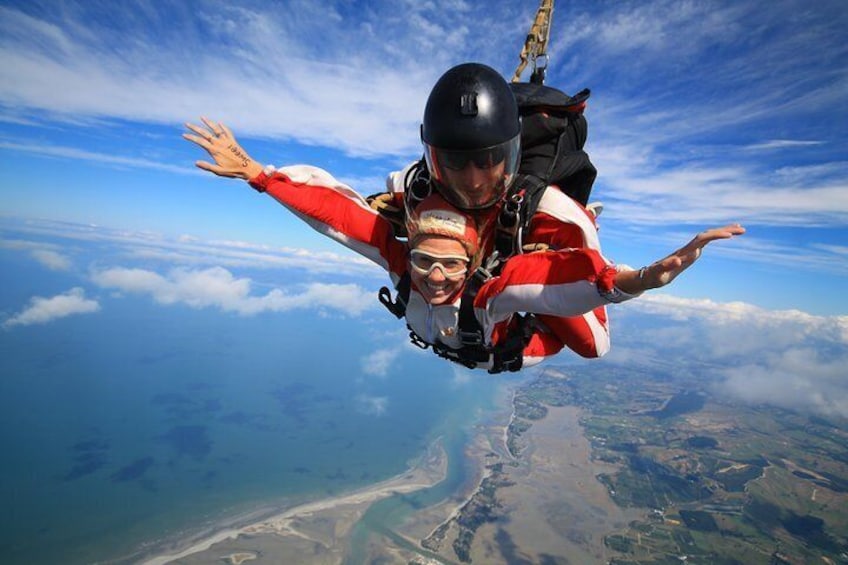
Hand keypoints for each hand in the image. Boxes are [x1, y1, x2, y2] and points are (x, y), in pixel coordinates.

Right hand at [182, 117, 262, 179]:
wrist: (247, 168)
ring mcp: (227, 141)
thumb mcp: (218, 171)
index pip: (200, 142)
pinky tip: (220, 123)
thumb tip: (196, 163)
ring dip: (208, 122)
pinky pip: (228, 132)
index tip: (184, 134)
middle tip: (187, 123)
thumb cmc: (233, 171)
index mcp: (214, 151)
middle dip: (195, 128)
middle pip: (205, 133)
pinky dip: (223, 127)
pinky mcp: (233, 141)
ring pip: (216, 129)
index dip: (191, 138)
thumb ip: (207, 166)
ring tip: (202, 117)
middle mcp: (220, 144)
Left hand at [615, 224, 745, 293]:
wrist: (648, 275)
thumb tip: (679, 260)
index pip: (702, 240)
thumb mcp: (659, 274)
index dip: (715, 236)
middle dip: (724, 231)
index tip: (729, 235)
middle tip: (742, 229)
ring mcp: (690, 250)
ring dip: (723, 231)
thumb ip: (667, 266)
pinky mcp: (691, 253)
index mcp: (684, 252)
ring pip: (708, 236)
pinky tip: (727, 236)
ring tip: (740, 229)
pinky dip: (717, 236)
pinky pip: (707, 241)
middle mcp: (688, 248)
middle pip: (707, 235)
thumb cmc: (654, 276)